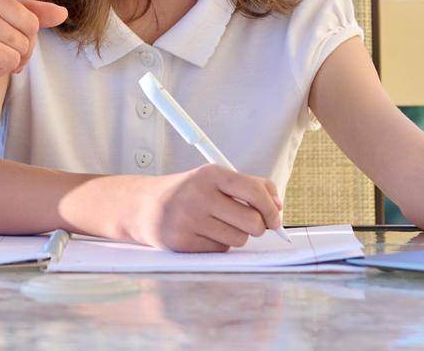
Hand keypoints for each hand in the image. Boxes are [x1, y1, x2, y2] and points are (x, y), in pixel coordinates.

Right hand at [123, 165, 283, 252]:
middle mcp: (199, 195)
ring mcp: (189, 220)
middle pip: (252, 222)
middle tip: (251, 223)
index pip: (254, 191)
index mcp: (210, 174)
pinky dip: (219, 244)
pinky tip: (204, 234)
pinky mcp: (183, 242)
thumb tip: (277, 207)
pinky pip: (220, 250)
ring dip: (236, 235)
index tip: (275, 218)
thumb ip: (250, 187)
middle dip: (258, 226)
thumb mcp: (215, 178)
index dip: (272, 209)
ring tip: (219, 225)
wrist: (145, 206)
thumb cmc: (188, 192)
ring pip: (239, 239)